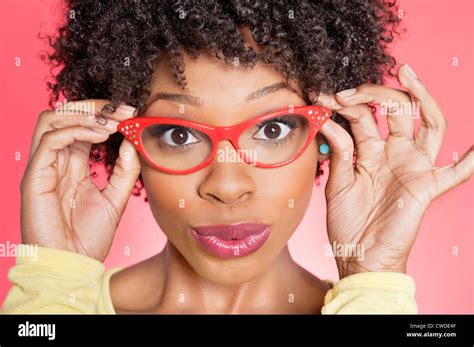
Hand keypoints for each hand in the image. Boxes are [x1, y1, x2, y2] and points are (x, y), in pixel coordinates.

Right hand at [20, 100, 140, 260]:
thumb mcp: (116, 198)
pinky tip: (101, 134)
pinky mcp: (35, 176)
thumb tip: (132, 140)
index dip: (105, 116)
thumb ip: (125, 170)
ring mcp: (43, 167)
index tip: (132, 113)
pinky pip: (50, 140)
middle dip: (96, 108)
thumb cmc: (89, 237)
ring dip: (85, 114)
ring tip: (112, 120)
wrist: (72, 265)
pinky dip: (76, 130)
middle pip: (66, 116)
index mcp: (72, 166)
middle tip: (125, 110)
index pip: (83, 127)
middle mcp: (56, 162)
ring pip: (52, 120)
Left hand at [319, 64, 473, 277]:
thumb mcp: (338, 183)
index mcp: (371, 151)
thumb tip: (329, 120)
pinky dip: (470, 162)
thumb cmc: (347, 222)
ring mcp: (413, 167)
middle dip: (373, 94)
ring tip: (407, 75)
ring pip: (426, 124)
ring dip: (420, 98)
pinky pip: (455, 174)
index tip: (323, 96)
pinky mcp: (426, 187)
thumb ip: (339, 152)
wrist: (358, 256)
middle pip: (395, 110)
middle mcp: (394, 153)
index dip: (344, 104)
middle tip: (349, 90)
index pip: (363, 116)